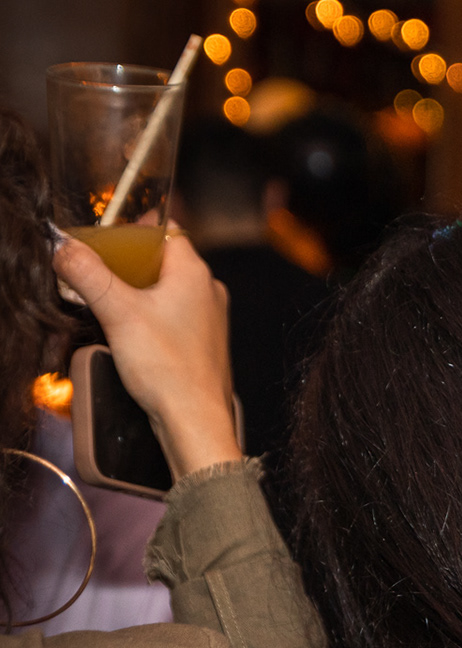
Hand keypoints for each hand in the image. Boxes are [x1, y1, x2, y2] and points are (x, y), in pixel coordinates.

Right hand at [54, 228, 242, 478]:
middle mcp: (208, 290)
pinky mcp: (203, 342)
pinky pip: (174, 314)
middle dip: (132, 262)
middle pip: (166, 260)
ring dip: (140, 290)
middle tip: (100, 268)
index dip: (138, 230)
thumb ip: (89, 276)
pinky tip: (130, 328)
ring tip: (108, 298)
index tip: (110, 235)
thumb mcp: (117, 313)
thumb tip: (65, 247)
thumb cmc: (167, 365)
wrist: (195, 417)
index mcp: (194, 273)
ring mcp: (209, 317)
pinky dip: (151, 313)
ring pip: (169, 289)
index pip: (167, 232)